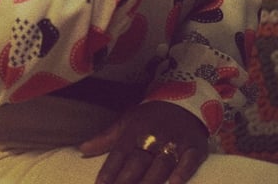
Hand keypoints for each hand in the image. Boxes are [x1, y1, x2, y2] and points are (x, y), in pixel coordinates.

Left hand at [79, 100, 208, 183]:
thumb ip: (106, 138)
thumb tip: (82, 149)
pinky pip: (189, 161)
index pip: (119, 154)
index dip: (109, 171)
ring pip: (161, 165)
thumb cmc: (151, 117)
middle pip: (138, 162)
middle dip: (127, 180)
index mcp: (134, 131)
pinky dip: (182, 172)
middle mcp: (153, 137)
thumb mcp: (127, 122)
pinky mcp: (195, 148)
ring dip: (150, 182)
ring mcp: (175, 143)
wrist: (184, 102)